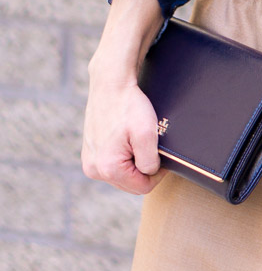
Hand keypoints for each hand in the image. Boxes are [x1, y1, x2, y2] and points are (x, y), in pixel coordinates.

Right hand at [82, 74, 165, 195]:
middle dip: (144, 169)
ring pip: (121, 174)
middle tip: (151, 145)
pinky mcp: (89, 152)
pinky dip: (123, 155)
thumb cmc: (129, 106)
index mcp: (107, 168)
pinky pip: (112, 163)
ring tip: (137, 140)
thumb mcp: (147, 134)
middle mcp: (93, 169)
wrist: (110, 83)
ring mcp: (89, 161)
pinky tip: (127, 138)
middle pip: (130, 183)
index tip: (163, 155)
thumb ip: (149, 162)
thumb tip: (149, 173)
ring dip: (133, 162)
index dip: (158, 174)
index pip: (142, 187)